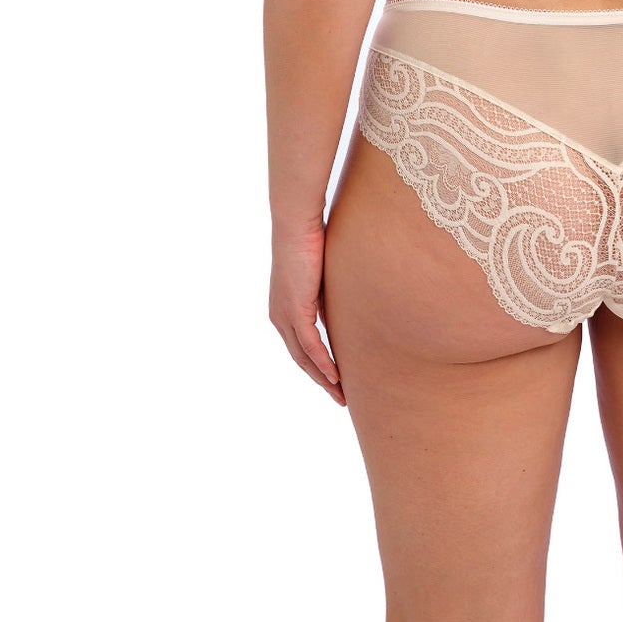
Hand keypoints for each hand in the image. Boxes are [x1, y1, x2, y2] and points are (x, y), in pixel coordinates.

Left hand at [268, 220, 345, 405]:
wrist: (297, 223)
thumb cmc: (310, 241)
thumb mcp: (321, 276)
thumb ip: (326, 298)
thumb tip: (343, 308)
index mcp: (283, 309)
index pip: (300, 347)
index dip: (317, 367)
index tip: (335, 381)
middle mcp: (279, 316)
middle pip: (300, 359)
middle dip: (321, 380)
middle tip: (340, 398)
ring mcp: (285, 315)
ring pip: (304, 358)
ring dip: (323, 378)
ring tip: (341, 394)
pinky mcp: (295, 310)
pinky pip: (309, 345)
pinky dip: (322, 362)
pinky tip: (335, 376)